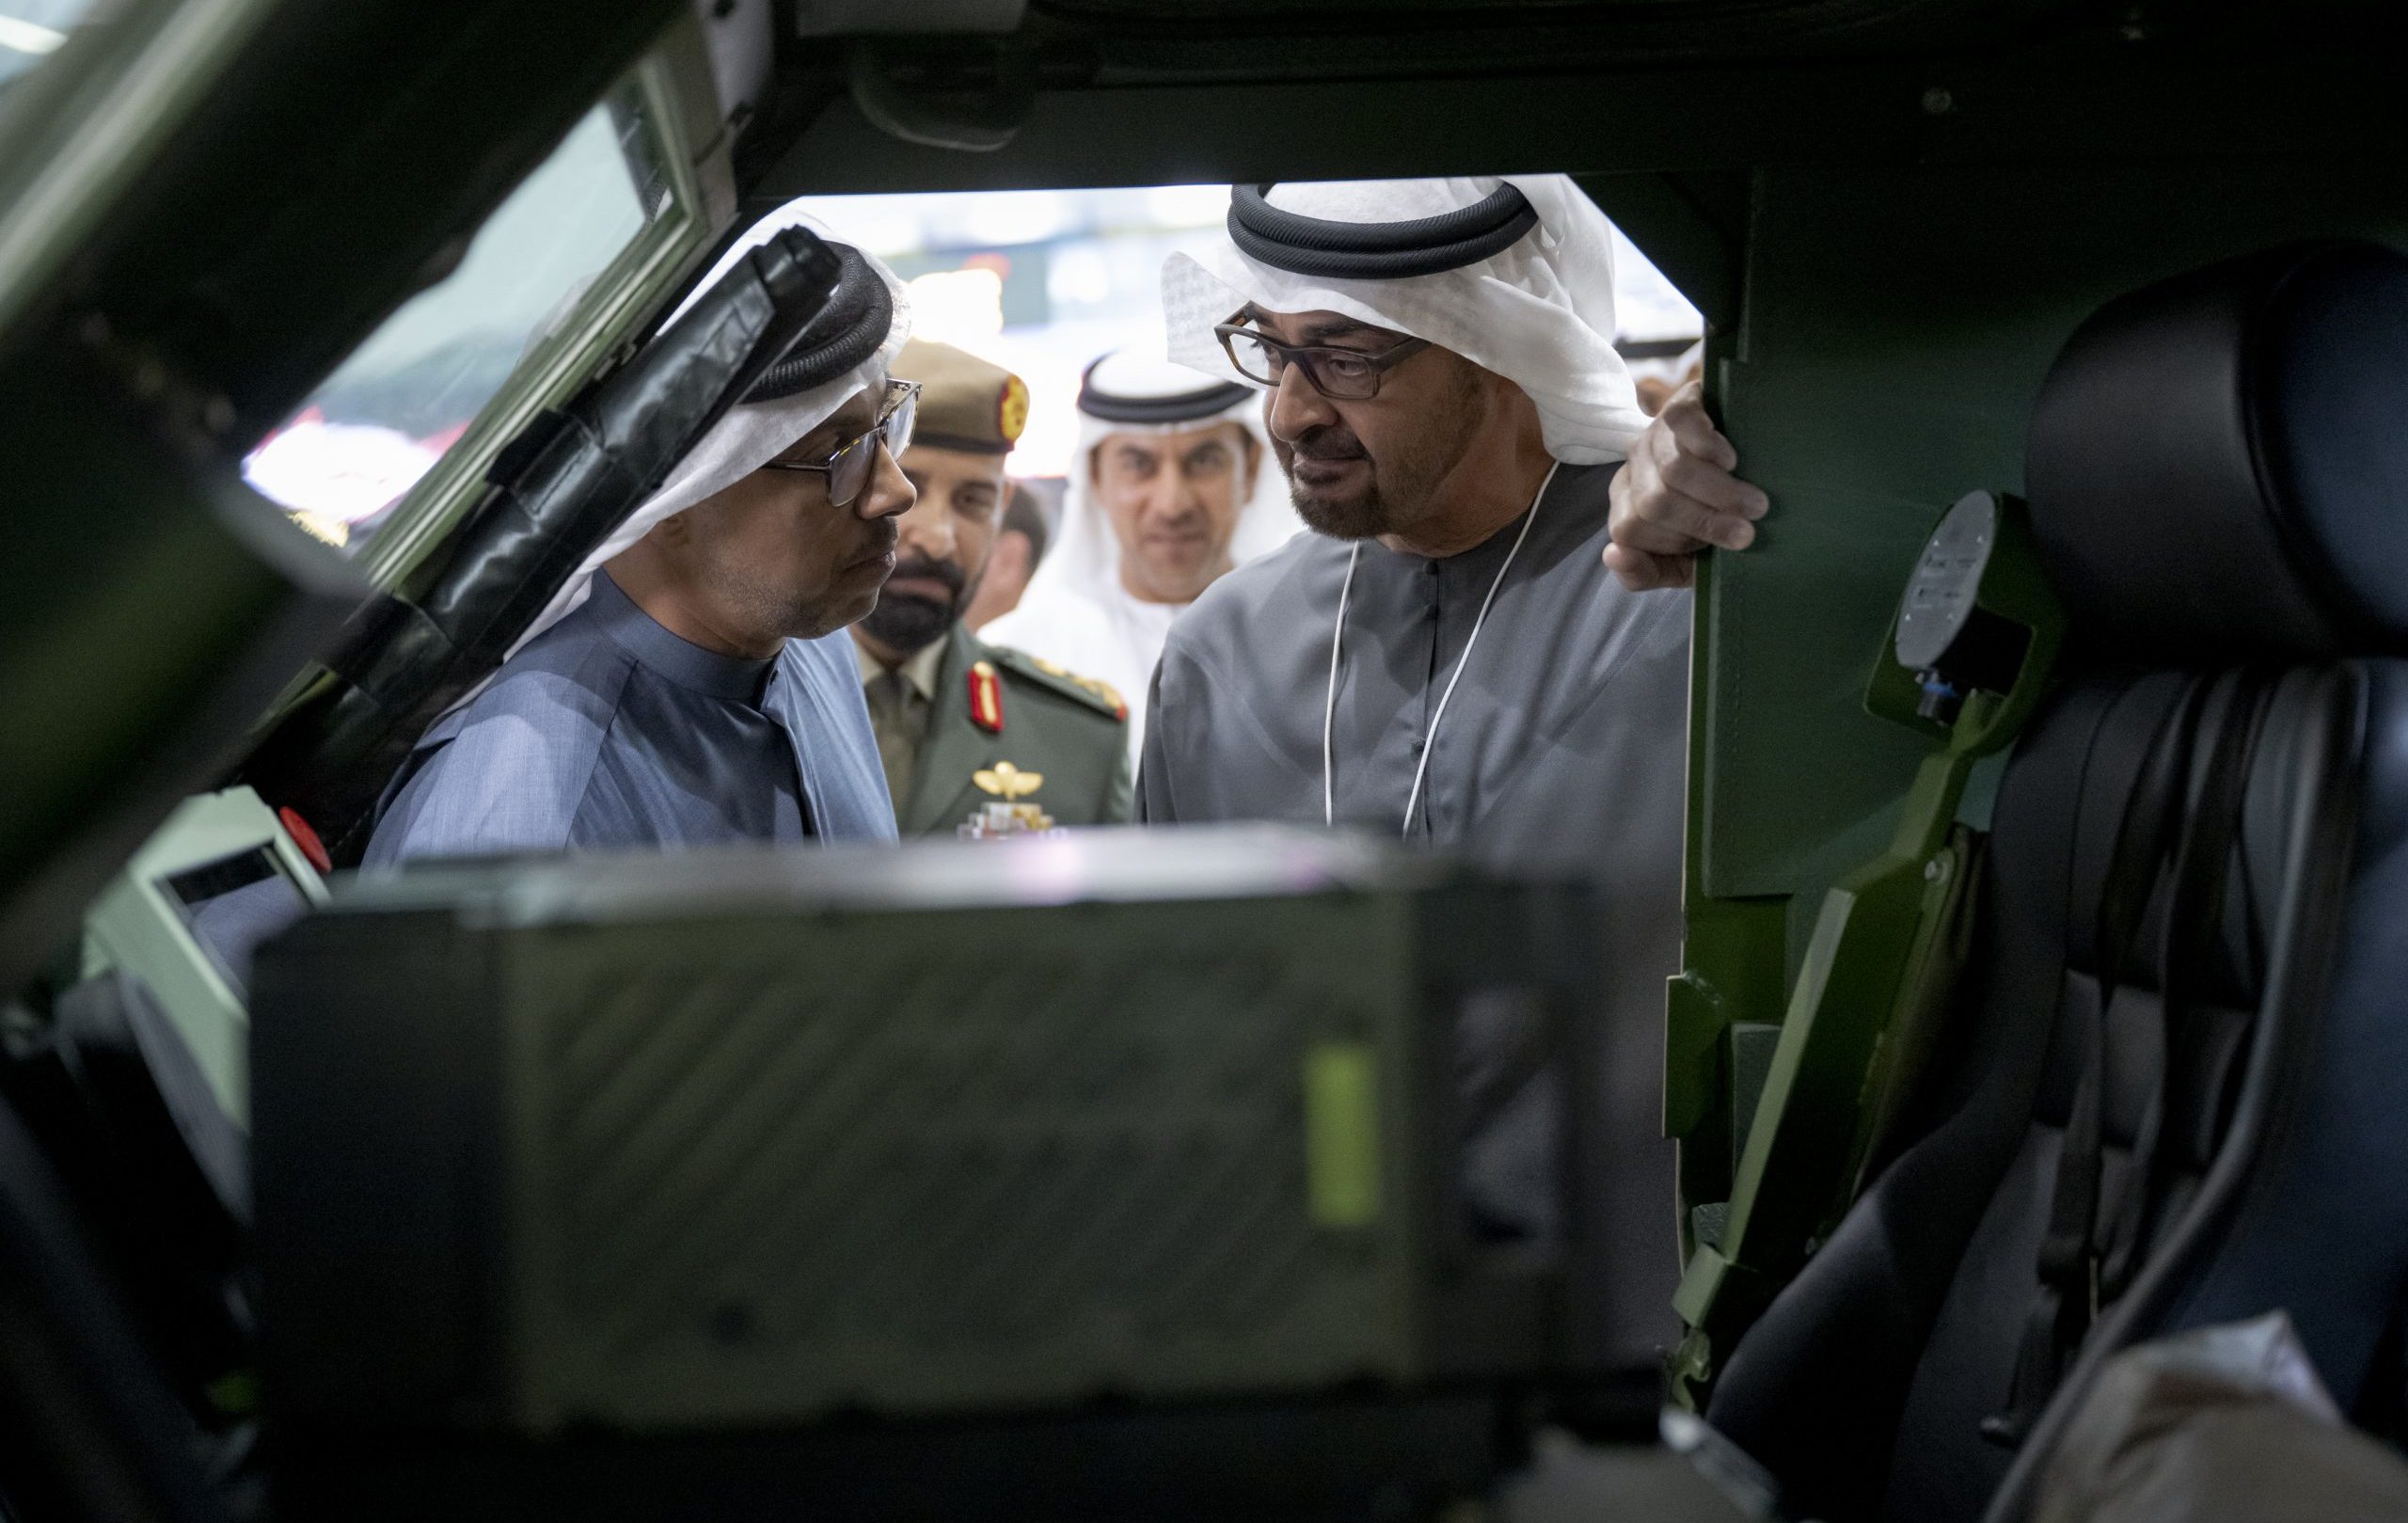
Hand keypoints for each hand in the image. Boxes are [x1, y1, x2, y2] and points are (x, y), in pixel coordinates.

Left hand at [1604, 381, 1768, 590]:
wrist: (1750, 461)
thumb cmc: (1715, 520)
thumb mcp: (1681, 561)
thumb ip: (1646, 571)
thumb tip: (1613, 556)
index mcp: (1626, 505)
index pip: (1628, 531)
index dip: (1676, 544)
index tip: (1718, 552)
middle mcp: (1634, 468)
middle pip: (1653, 502)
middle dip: (1705, 523)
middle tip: (1747, 532)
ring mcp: (1654, 434)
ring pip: (1673, 469)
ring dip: (1720, 492)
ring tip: (1756, 505)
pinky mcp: (1680, 404)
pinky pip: (1682, 424)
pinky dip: (1711, 447)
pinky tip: (1733, 461)